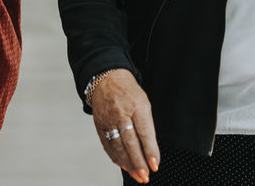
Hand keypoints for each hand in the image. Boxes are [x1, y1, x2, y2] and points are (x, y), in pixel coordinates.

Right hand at [89, 69, 159, 183]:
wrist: (106, 78)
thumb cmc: (129, 92)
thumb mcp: (144, 103)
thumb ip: (146, 126)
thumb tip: (149, 150)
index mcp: (136, 106)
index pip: (144, 132)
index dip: (150, 150)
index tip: (155, 165)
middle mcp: (121, 113)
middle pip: (130, 142)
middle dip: (139, 162)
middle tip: (145, 176)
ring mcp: (108, 119)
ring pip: (118, 146)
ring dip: (128, 164)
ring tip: (136, 175)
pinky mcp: (99, 124)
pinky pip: (108, 144)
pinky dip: (115, 157)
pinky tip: (123, 165)